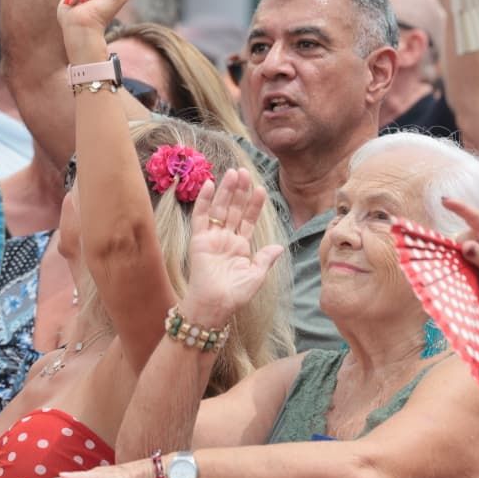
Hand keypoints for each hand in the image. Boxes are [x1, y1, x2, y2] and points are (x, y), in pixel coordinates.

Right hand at [183, 169, 284, 325]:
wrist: (215, 306)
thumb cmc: (235, 295)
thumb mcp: (256, 276)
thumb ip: (265, 259)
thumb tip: (279, 246)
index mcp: (240, 246)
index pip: (248, 220)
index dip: (254, 205)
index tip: (261, 189)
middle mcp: (226, 238)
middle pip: (234, 209)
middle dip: (240, 191)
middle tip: (244, 172)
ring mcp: (212, 237)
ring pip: (219, 208)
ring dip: (225, 190)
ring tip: (232, 173)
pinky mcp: (199, 239)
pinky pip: (201, 216)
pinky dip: (204, 200)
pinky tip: (209, 185)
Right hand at [440, 197, 478, 317]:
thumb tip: (465, 246)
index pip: (474, 216)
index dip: (459, 207)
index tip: (445, 200)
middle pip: (461, 236)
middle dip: (460, 250)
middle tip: (471, 267)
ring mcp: (474, 239)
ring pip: (455, 245)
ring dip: (459, 258)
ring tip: (475, 270)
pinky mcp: (467, 247)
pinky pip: (454, 251)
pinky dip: (457, 260)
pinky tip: (468, 268)